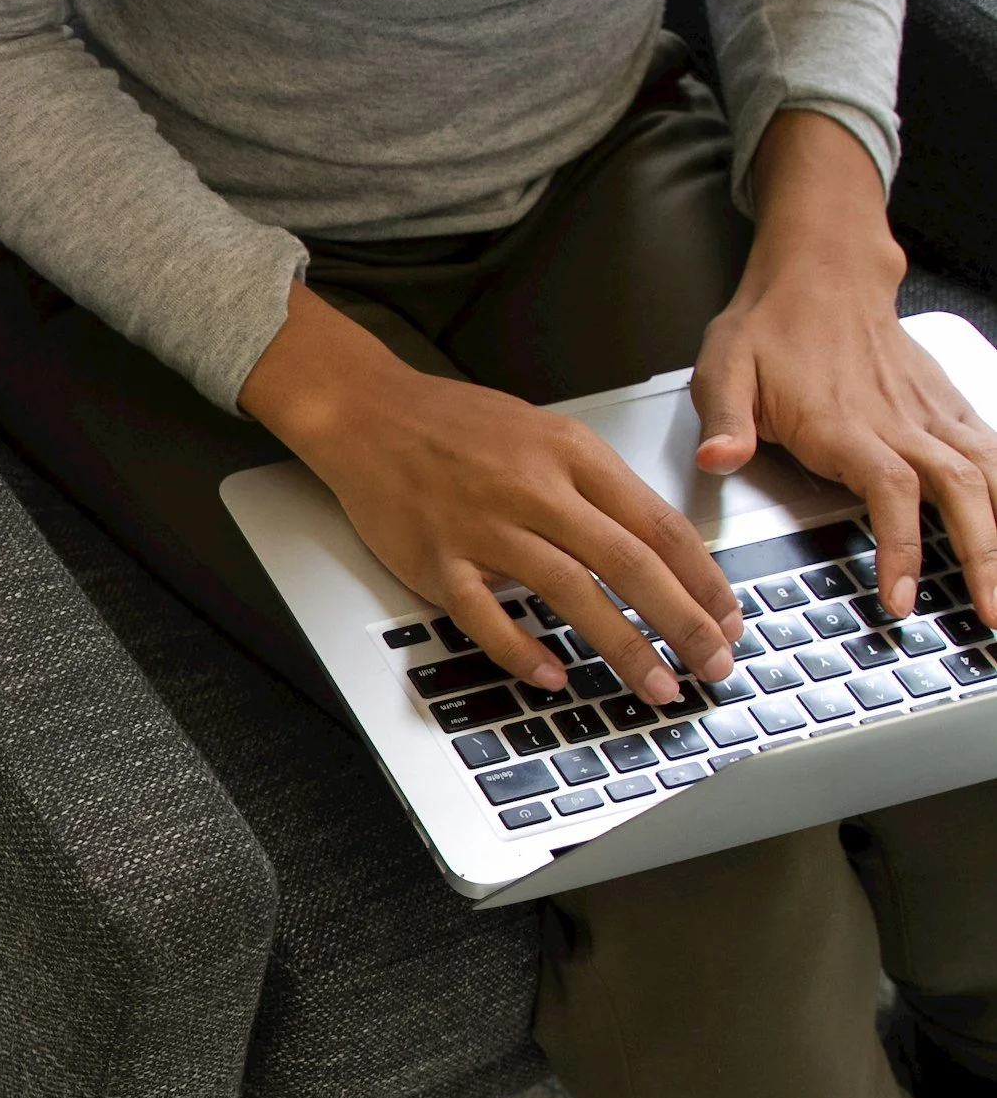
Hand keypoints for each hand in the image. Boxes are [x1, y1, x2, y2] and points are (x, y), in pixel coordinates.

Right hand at [242, 286, 741, 704]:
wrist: (368, 414)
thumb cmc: (454, 426)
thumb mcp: (545, 434)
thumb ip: (596, 488)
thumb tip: (653, 548)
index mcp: (572, 455)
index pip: (658, 524)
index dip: (703, 579)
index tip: (729, 618)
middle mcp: (535, 490)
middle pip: (630, 563)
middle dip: (683, 623)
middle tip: (715, 664)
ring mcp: (484, 528)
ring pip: (571, 594)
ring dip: (623, 646)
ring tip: (657, 684)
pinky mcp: (437, 560)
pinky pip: (485, 616)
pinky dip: (521, 650)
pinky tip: (553, 676)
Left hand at [692, 111, 996, 620]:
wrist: (821, 271)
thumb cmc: (770, 325)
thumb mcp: (724, 367)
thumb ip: (724, 420)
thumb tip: (717, 459)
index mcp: (845, 423)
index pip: (889, 492)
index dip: (900, 546)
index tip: (901, 597)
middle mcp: (899, 420)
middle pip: (958, 492)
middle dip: (982, 555)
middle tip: (991, 614)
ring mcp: (929, 413)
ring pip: (986, 475)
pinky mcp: (946, 407)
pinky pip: (992, 452)